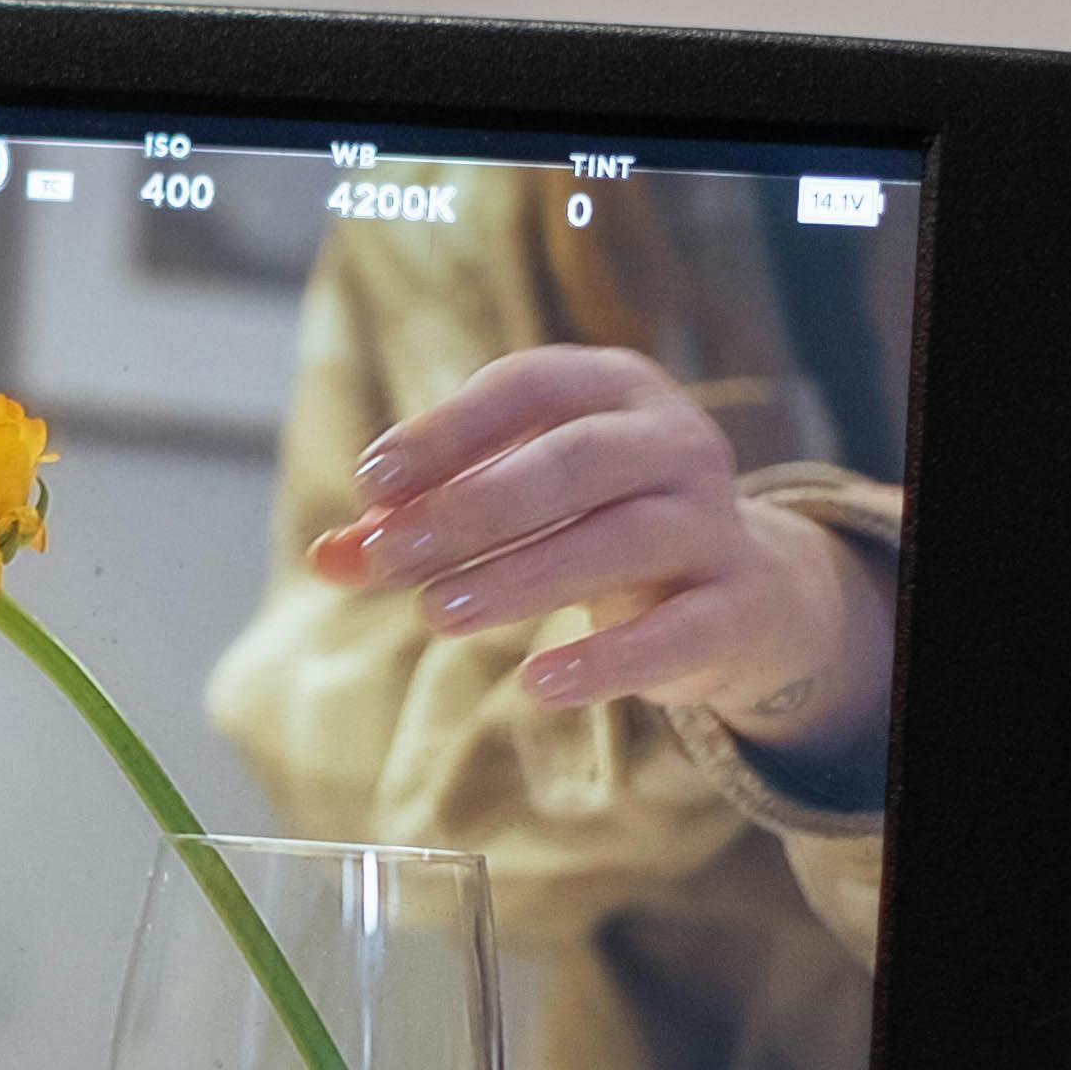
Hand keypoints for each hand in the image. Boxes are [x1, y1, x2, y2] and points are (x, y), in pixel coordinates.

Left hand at [305, 345, 887, 735]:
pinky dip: (606, 660)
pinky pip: (676, 632)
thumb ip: (421, 527)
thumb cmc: (597, 529)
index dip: (448, 430)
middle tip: (391, 557)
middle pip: (575, 461)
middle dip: (474, 508)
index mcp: (615, 389)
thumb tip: (327, 558)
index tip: (371, 480)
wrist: (744, 596)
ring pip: (623, 539)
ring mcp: (717, 524)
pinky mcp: (737, 609)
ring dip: (524, 576)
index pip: (528, 386)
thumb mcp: (513, 512)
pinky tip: (537, 683)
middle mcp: (678, 441)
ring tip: (439, 615)